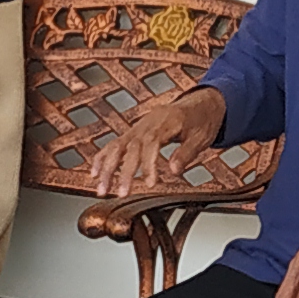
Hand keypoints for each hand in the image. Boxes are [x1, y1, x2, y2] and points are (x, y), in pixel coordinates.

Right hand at [86, 87, 224, 200]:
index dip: (148, 164)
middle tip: (120, 193)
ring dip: (107, 169)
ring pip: (118, 146)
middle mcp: (148, 124)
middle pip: (131, 147)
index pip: (152, 143)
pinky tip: (95, 172)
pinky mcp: (134, 132)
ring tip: (102, 190)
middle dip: (123, 172)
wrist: (201, 104)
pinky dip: (103, 157)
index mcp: (167, 122)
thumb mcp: (202, 138)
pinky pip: (115, 144)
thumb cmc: (202, 121)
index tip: (150, 184)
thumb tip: (173, 170)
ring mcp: (139, 127)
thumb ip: (186, 153)